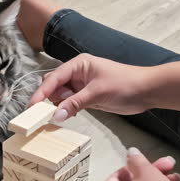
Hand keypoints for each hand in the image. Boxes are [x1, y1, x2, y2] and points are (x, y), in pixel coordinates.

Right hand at [29, 54, 152, 120]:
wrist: (147, 91)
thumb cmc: (125, 84)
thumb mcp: (97, 93)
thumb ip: (74, 104)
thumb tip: (55, 115)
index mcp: (78, 64)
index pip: (53, 78)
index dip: (41, 92)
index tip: (31, 107)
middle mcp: (77, 73)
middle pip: (53, 86)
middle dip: (48, 99)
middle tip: (46, 114)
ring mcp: (81, 85)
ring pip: (60, 96)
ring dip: (57, 106)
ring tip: (59, 115)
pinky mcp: (86, 96)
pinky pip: (69, 103)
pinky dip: (66, 110)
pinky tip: (66, 116)